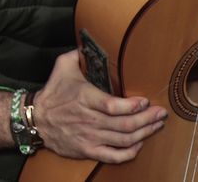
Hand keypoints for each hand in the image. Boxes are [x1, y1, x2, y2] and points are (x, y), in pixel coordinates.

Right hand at [32, 51, 166, 163]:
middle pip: (125, 124)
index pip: (113, 106)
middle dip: (147, 119)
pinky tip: (139, 144)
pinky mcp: (88, 150)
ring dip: (144, 134)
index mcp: (85, 98)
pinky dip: (129, 153)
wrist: (36, 119)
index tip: (145, 101)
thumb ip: (78, 54)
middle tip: (161, 113)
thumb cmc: (53, 92)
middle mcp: (90, 120)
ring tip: (156, 126)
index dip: (133, 106)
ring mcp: (89, 137)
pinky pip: (113, 156)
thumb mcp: (62, 67)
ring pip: (124, 140)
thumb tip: (90, 42)